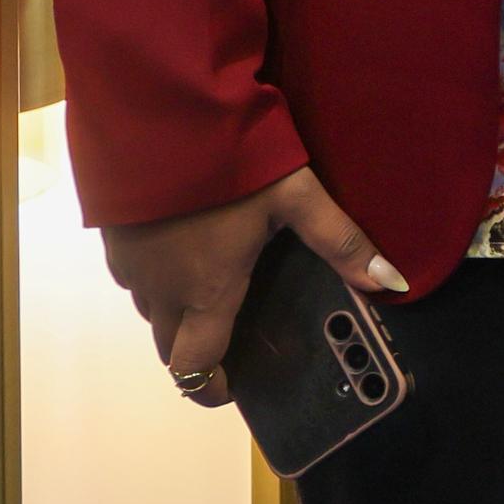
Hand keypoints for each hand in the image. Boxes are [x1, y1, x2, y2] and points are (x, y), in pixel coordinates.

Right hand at [103, 164, 400, 399]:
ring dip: (175, 313)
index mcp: (206, 290)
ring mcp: (129, 264)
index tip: (231, 389)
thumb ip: (341, 241)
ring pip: (149, 309)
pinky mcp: (112, 236)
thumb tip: (392, 282)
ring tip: (210, 296)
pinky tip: (180, 252)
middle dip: (195, 353)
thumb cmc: (231, 162)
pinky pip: (132, 276)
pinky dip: (156, 279)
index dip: (210, 387)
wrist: (158, 114)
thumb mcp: (296, 197)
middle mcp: (160, 289)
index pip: (196, 364)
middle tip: (227, 347)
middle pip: (169, 345)